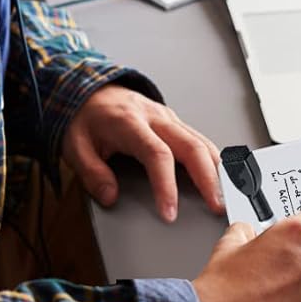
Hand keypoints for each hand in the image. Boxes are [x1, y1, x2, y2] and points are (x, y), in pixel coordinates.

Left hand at [62, 84, 223, 222]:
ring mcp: (167, 117)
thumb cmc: (85, 118)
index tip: (170, 212)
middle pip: (190, 146)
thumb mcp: (74, 147)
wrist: (89, 89)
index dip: (166, 185)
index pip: (157, 154)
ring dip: (216, 169)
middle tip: (216, 206)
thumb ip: (92, 173)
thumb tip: (110, 197)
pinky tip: (219, 176)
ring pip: (200, 140)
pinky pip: (198, 138)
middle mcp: (154, 117)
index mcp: (130, 122)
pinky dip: (212, 158)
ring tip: (225, 196)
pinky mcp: (173, 122)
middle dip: (207, 178)